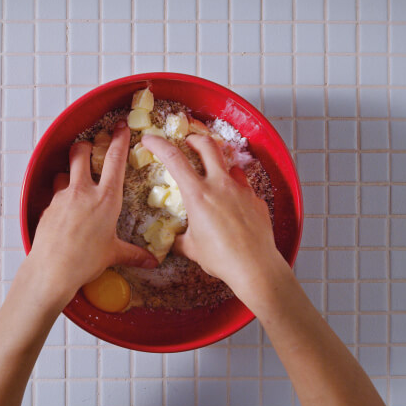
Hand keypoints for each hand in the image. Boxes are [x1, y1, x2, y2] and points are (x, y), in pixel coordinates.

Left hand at [27, 121, 157, 309]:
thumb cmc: (85, 261)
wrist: (51, 270)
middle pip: (81, 152)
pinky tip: (65, 208)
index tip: (120, 127)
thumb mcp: (113, 254)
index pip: (115, 159)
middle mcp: (83, 191)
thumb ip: (133, 254)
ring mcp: (62, 197)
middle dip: (86, 145)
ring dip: (70, 170)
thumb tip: (152, 261)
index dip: (119, 139)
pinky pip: (55, 192)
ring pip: (64, 170)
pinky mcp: (48, 207)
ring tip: (76, 180)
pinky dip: (61, 194)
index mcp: (106, 198)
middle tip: (90, 147)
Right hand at [141, 133, 287, 299]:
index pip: (174, 159)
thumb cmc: (220, 258)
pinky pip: (244, 186)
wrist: (255, 267)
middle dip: (195, 138)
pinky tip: (233, 204)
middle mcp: (220, 185)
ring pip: (229, 164)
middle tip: (188, 142)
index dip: (159, 145)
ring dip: (219, 165)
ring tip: (214, 177)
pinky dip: (235, 188)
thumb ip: (180, 240)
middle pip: (207, 145)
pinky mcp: (256, 199)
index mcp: (198, 195)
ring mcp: (241, 190)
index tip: (149, 140)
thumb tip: (172, 241)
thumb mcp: (192, 249)